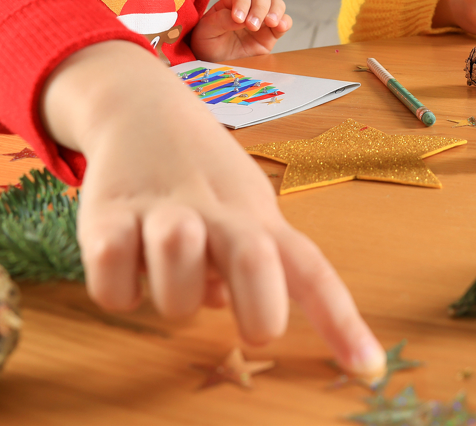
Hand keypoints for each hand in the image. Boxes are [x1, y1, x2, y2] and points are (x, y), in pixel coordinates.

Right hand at [41, 41, 385, 379]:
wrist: (139, 106)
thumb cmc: (202, 175)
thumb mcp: (243, 211)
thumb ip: (254, 265)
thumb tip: (238, 312)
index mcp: (259, 220)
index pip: (311, 271)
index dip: (341, 323)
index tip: (369, 369)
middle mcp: (218, 214)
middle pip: (254, 259)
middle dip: (258, 307)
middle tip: (252, 327)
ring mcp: (162, 213)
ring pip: (176, 275)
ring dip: (174, 297)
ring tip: (167, 275)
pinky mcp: (106, 216)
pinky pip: (112, 280)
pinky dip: (119, 290)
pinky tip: (125, 263)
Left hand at [190, 0, 291, 60]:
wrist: (215, 64)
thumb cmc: (207, 44)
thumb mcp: (206, 32)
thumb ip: (220, 21)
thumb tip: (240, 18)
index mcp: (230, 3)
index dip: (242, 3)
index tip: (238, 19)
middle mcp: (248, 8)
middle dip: (259, 7)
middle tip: (252, 25)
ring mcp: (261, 20)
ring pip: (276, 3)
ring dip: (275, 10)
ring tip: (271, 23)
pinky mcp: (271, 35)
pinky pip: (284, 22)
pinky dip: (285, 21)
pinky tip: (280, 27)